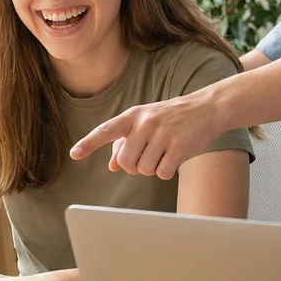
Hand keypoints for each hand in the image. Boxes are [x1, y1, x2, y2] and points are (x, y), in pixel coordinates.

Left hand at [70, 92, 219, 180]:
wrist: (207, 108)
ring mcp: (162, 134)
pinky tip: (175, 156)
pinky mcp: (179, 147)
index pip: (106, 130)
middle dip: (134, 166)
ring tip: (164, 152)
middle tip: (147, 155)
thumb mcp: (146, 123)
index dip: (89, 143)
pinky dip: (166, 171)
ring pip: (144, 170)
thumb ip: (126, 142)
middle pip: (125, 162)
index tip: (74, 154)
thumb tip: (111, 165)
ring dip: (152, 167)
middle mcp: (145, 123)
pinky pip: (162, 173)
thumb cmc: (172, 117)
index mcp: (133, 116)